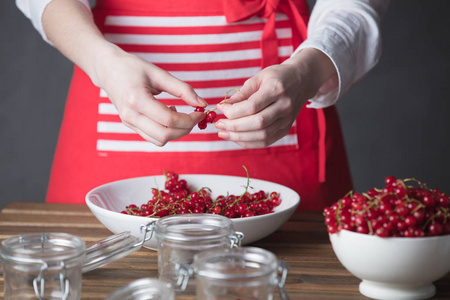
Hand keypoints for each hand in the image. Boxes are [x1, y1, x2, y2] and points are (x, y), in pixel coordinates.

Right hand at [93, 45, 206, 145]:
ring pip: (159, 140)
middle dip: (186, 129)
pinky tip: (168, 116)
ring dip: (176, 132)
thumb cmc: (132, 67)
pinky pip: (153, 137)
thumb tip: (202, 103)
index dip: (189, 119)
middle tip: (195, 116)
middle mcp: (130, 115)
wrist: (107, 69)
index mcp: (136, 99)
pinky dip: (166, 132)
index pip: (169, 119)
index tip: (201, 112)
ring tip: (179, 114)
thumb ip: (182, 89)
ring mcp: (128, 123)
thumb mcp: (158, 73)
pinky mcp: (130, 126)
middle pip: (165, 135)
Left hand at [215, 48, 334, 147]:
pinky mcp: (285, 129)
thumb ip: (242, 93)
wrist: (301, 81)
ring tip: (224, 133)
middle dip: (234, 126)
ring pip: (262, 135)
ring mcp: (287, 120)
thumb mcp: (258, 78)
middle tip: (219, 125)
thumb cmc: (276, 77)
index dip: (233, 111)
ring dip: (239, 137)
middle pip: (257, 123)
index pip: (252, 106)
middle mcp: (284, 106)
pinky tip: (236, 138)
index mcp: (277, 89)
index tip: (220, 108)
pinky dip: (249, 142)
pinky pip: (266, 141)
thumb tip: (223, 107)